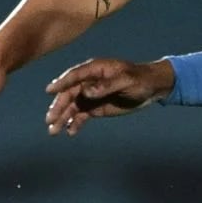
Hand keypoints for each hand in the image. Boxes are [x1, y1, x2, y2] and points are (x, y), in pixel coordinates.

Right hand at [44, 58, 173, 135]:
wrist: (151, 88)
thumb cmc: (140, 80)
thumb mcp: (126, 81)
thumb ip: (106, 86)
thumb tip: (87, 92)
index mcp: (96, 70)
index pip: (74, 76)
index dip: (61, 83)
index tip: (49, 91)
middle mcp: (89, 82)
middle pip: (69, 94)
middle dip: (58, 107)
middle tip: (50, 120)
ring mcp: (91, 95)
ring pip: (72, 107)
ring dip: (62, 118)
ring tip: (53, 131)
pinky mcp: (95, 107)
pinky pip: (81, 115)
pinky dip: (74, 123)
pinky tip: (70, 132)